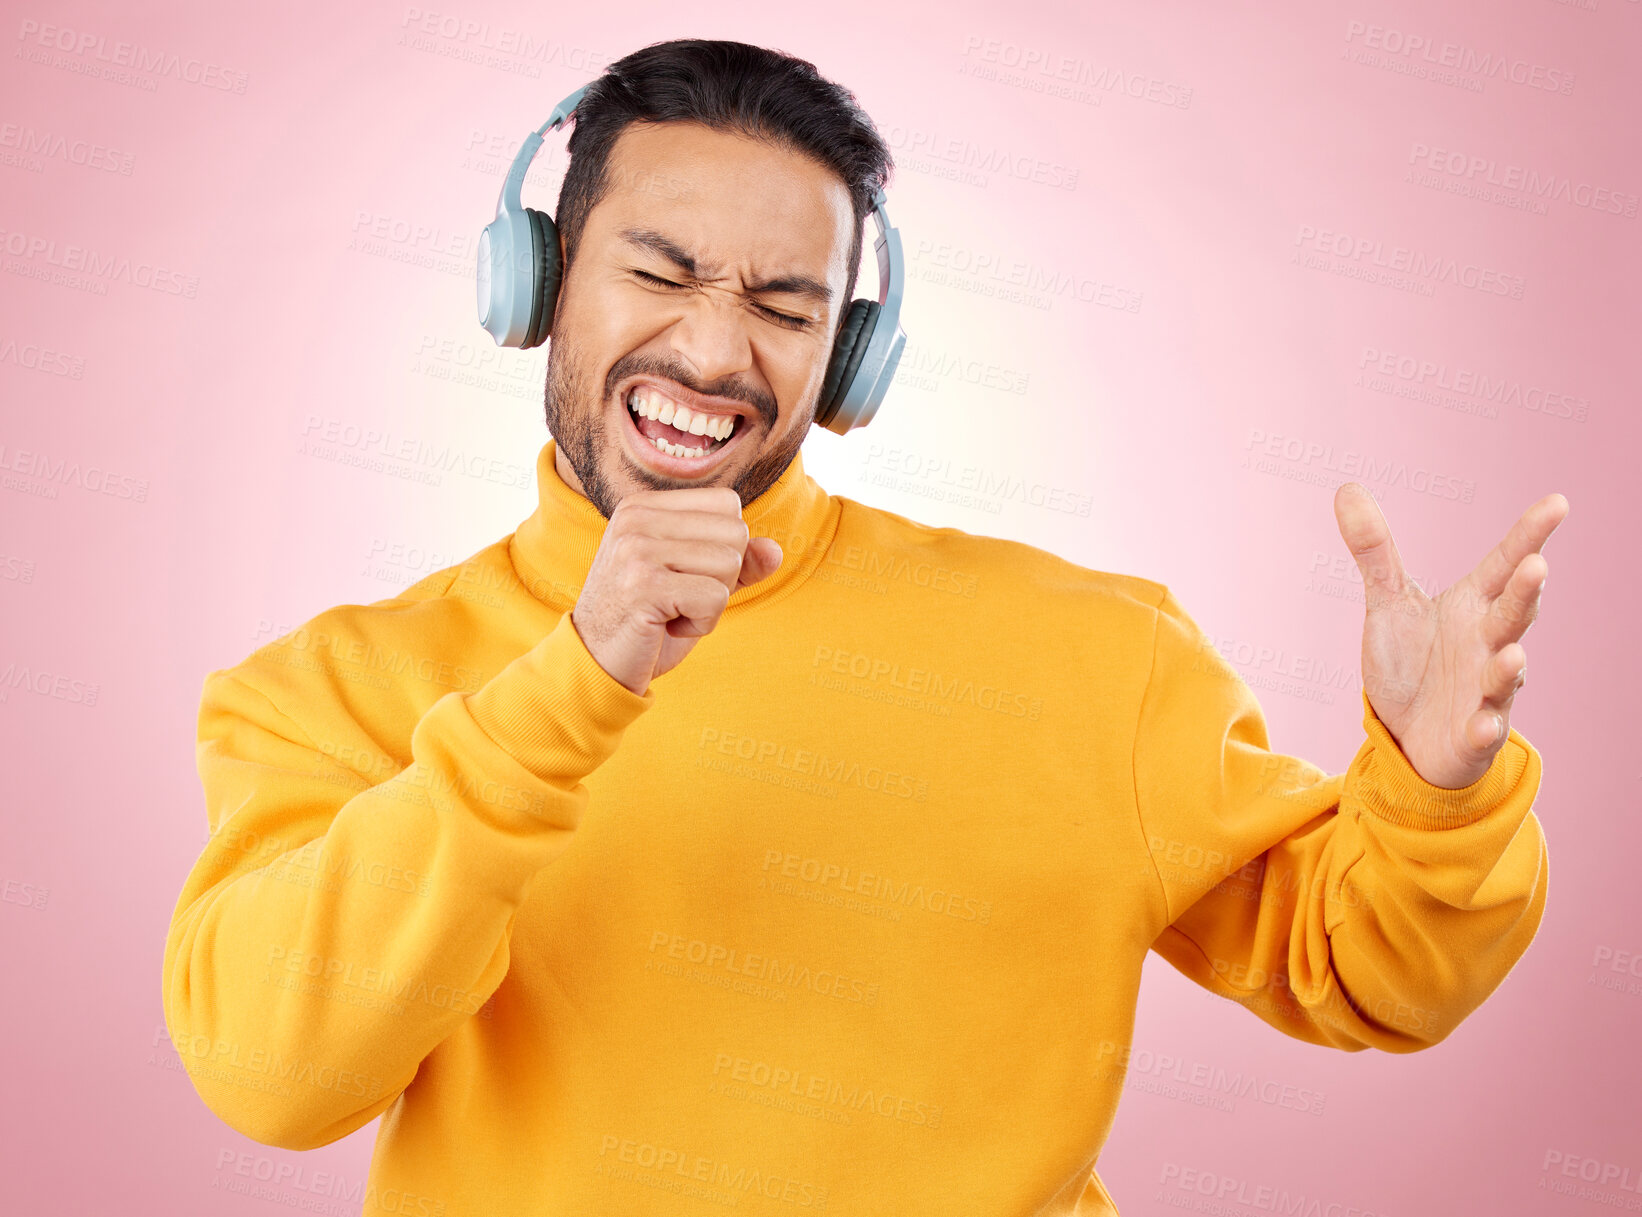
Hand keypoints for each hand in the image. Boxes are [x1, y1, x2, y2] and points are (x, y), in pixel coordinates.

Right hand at [571, 487, 783, 695]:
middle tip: (678, 599)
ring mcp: (637, 549)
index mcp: (644, 506)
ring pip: (730, 563)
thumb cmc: (648, 623)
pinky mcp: (644, 584)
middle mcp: (636, 517)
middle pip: (735, 532)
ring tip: (671, 613)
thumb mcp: (697, 584)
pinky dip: (702, 624)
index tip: (682, 576)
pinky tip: (666, 627)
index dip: (723, 549)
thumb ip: (738, 562)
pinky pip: (716, 598)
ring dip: (712, 603)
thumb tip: (776, 550)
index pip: (728, 504)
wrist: (595, 664)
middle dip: (722, 578)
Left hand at [1333, 483, 1568, 789]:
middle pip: (1511, 614)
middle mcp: (1489, 643)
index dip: (1529, 535)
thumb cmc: (1410, 661)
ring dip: (1509, 664)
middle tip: (1537, 566)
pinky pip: (1482, 730)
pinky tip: (1481, 724)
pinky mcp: (1473, 732)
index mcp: (1473, 606)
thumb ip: (1374, 550)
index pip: (1504, 564)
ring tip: (1511, 653)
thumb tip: (1347, 487)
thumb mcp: (1388, 603)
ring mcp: (1486, 688)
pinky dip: (1484, 727)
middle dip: (1524, 594)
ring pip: (1504, 673)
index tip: (1557, 502)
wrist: (1407, 732)